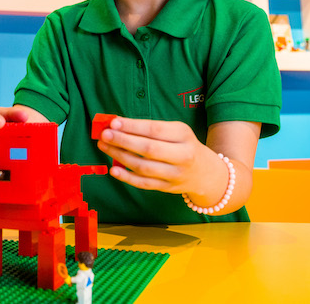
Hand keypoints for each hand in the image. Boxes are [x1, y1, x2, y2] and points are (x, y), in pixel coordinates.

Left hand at [95, 116, 222, 196]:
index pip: (154, 129)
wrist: (205, 172)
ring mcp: (175, 174)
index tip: (113, 122)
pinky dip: (127, 177)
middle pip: (149, 149)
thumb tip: (117, 124)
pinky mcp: (168, 187)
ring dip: (121, 157)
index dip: (132, 126)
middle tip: (105, 135)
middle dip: (123, 141)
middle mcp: (182, 155)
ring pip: (144, 167)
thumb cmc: (183, 145)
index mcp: (183, 135)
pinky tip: (113, 169)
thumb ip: (149, 128)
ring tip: (105, 147)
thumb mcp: (175, 131)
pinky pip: (144, 183)